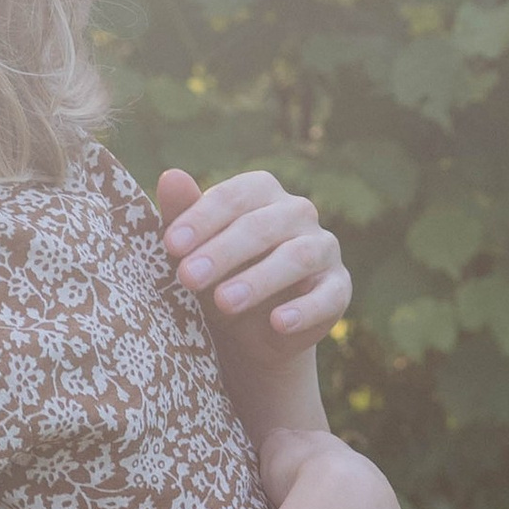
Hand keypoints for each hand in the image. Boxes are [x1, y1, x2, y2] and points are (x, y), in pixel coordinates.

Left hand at [157, 167, 350, 343]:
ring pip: (297, 257)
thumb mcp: (193, 252)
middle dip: (222, 252)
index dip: (201, 219)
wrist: (249, 332)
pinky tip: (279, 323)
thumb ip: (182, 214)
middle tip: (187, 278)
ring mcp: (323, 249)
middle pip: (262, 226)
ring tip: (224, 302)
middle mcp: (297, 213)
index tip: (170, 246)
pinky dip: (305, 310)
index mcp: (261, 192)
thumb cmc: (217, 276)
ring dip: (259, 280)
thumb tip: (171, 176)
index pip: (234, 196)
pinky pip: (328, 295)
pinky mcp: (338, 288)